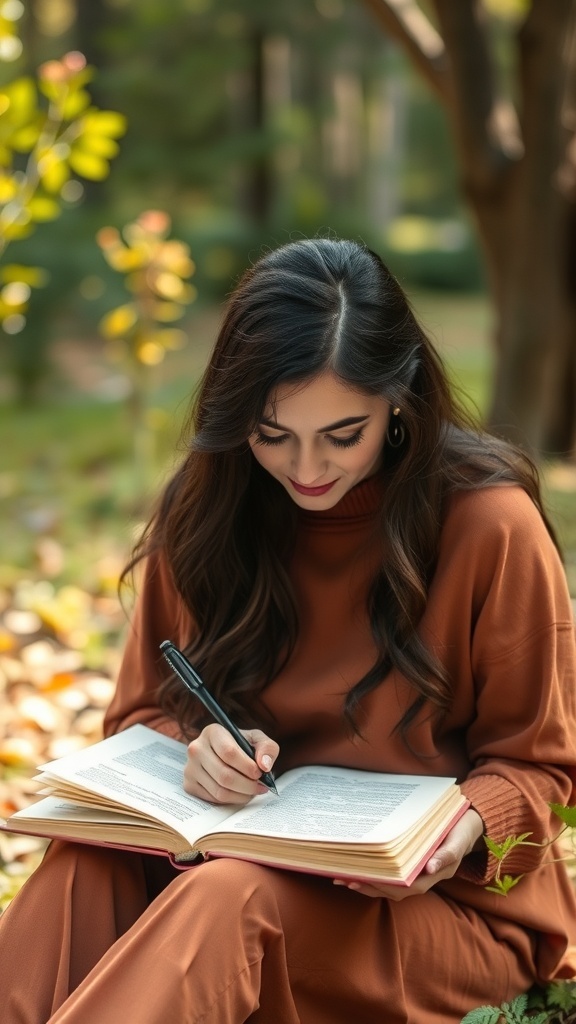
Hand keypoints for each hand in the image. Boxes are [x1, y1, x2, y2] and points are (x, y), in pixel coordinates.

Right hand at [183, 723, 278, 804]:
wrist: (225, 754)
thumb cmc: (243, 746)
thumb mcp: (258, 740)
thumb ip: (267, 748)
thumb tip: (264, 765)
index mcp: (212, 732)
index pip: (229, 753)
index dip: (247, 767)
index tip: (260, 773)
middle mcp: (196, 748)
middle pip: (224, 775)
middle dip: (247, 785)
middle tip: (261, 787)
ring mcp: (190, 767)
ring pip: (219, 790)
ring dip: (241, 795)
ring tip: (253, 791)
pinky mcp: (189, 784)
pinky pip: (213, 799)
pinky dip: (231, 800)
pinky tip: (240, 793)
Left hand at [333, 808, 483, 899]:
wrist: (467, 825)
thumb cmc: (461, 830)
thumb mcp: (458, 839)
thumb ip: (446, 854)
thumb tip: (429, 868)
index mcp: (435, 873)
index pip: (407, 886)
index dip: (385, 886)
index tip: (363, 880)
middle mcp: (424, 877)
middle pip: (394, 889)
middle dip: (369, 886)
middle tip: (345, 879)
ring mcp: (417, 873)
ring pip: (390, 885)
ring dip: (368, 882)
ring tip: (344, 877)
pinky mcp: (411, 865)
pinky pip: (391, 875)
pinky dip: (375, 874)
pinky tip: (358, 867)